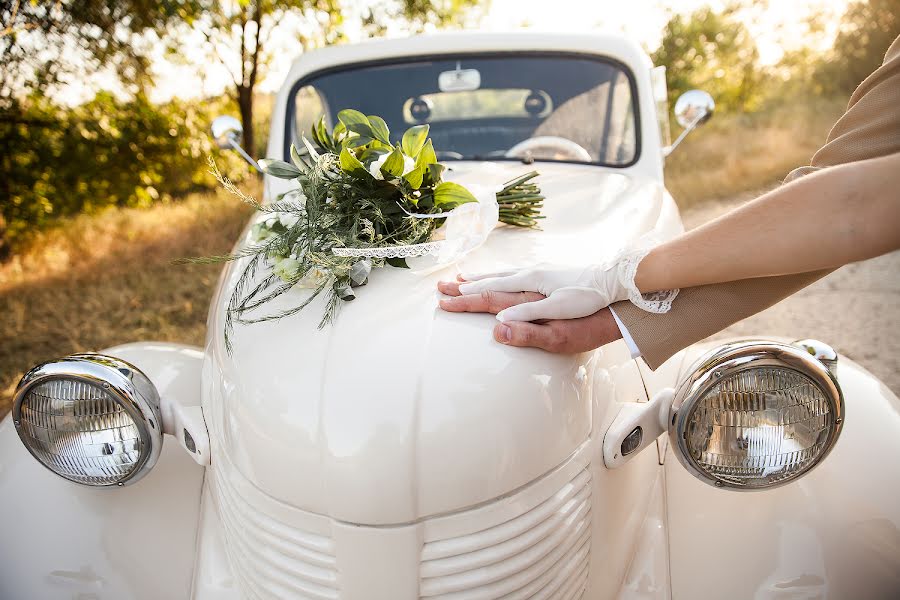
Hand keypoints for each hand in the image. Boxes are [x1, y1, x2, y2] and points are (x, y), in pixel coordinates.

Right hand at [456, 264, 628, 322]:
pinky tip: (498, 276)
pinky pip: (512, 273)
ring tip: (462, 277)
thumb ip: (528, 316)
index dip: (466, 298)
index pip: (489, 292)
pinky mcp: (546, 272)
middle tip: (441, 286)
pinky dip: (497, 275)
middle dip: (464, 285)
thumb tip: (498, 323)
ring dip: (479, 277)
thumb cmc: (588, 297)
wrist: (612, 278)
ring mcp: (537, 270)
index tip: (444, 301)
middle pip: (489, 280)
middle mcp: (529, 273)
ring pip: (500, 274)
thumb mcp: (559, 309)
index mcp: (529, 282)